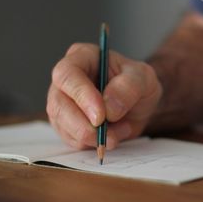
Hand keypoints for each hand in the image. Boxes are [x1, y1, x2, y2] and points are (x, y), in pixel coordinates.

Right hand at [47, 43, 161, 149]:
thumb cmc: (138, 83)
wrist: (140, 104)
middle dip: (83, 125)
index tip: (100, 116)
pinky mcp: (67, 125)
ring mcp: (63, 103)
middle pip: (58, 104)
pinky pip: (73, 140)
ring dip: (92, 137)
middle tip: (106, 135)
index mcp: (82, 57)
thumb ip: (129, 87)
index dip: (81, 96)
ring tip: (121, 130)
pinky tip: (114, 135)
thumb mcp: (143, 78)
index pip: (68, 74)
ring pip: (63, 126)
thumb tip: (109, 108)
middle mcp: (67, 80)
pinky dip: (94, 144)